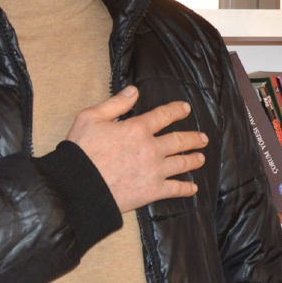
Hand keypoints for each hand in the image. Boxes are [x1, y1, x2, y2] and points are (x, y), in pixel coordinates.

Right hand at [66, 85, 207, 212]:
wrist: (78, 186)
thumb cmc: (81, 151)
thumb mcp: (91, 118)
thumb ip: (115, 103)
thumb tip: (134, 91)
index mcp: (138, 129)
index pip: (164, 115)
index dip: (177, 110)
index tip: (186, 109)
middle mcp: (152, 148)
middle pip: (179, 141)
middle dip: (194, 138)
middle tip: (203, 138)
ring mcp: (155, 171)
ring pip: (182, 163)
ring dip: (194, 160)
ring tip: (201, 158)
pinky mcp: (152, 191)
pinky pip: (175, 189)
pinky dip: (185, 189)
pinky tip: (192, 188)